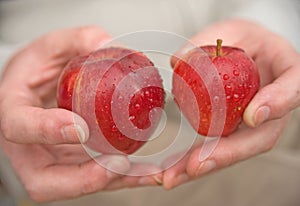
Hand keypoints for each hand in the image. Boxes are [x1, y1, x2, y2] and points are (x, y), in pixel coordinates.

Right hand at [0, 26, 161, 201]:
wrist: (36, 86)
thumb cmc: (38, 68)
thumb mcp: (53, 45)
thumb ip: (79, 40)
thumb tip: (111, 45)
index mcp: (15, 111)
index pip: (20, 127)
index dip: (48, 131)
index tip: (81, 127)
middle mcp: (29, 146)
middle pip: (45, 180)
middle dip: (83, 179)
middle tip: (119, 163)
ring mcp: (50, 159)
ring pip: (74, 185)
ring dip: (112, 182)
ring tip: (147, 173)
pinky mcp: (70, 163)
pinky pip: (94, 177)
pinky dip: (122, 179)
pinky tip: (148, 173)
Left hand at [163, 19, 299, 187]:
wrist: (247, 51)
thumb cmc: (243, 40)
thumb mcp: (228, 31)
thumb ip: (206, 41)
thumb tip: (178, 61)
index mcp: (286, 71)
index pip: (293, 87)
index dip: (277, 102)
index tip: (253, 116)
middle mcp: (274, 105)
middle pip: (260, 137)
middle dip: (227, 154)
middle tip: (196, 166)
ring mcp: (256, 122)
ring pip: (237, 148)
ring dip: (205, 164)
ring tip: (174, 176)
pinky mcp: (235, 129)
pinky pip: (219, 145)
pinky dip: (195, 158)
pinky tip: (174, 167)